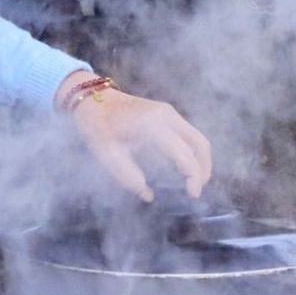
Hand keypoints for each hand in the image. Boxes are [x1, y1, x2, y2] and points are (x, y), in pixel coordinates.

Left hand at [60, 72, 213, 201]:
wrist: (92, 98)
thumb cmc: (97, 126)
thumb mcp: (108, 155)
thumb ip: (129, 178)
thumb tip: (148, 196)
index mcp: (153, 126)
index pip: (183, 153)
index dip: (193, 176)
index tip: (192, 195)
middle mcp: (167, 116)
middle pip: (199, 143)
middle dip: (203, 169)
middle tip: (196, 190)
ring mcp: (169, 112)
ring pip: (197, 137)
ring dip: (201, 160)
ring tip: (194, 181)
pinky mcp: (167, 112)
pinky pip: (189, 133)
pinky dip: (194, 151)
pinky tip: (186, 166)